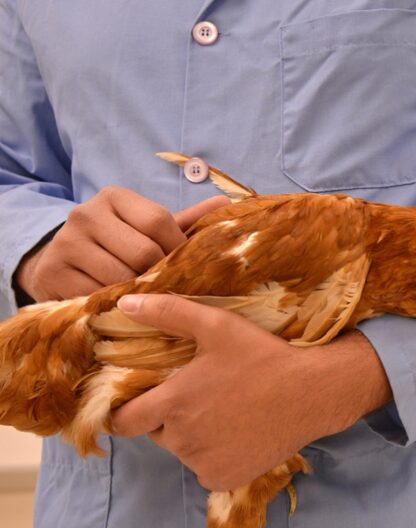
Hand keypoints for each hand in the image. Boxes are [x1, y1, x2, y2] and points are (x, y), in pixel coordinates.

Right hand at [15, 187, 228, 301]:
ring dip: (137, 294)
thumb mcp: (147, 230)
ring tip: (143, 297)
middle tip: (165, 287)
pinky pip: (96, 297)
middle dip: (158, 275)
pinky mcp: (51, 273)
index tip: (183, 265)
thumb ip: (185, 221)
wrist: (59, 262)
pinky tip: (117, 305)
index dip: (177, 248)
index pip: (158, 220)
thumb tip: (227, 203)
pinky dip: (112, 306)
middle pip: (142, 252)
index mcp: (114, 197)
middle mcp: (85, 214)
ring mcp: (65, 243)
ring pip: (120, 278)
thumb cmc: (118, 245)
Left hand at [110, 294, 392, 490]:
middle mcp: (182, 439)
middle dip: (172, 418)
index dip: (129, 411)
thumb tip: (125, 303)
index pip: (124, 421)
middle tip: (205, 397)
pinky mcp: (225, 479)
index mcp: (173, 403)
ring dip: (197, 437)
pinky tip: (241, 436)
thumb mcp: (218, 325)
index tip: (145, 402)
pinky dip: (217, 457)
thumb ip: (168, 313)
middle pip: (158, 434)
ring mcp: (203, 463)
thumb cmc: (264, 356)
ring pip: (185, 452)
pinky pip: (207, 470)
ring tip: (229, 414)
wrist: (313, 393)